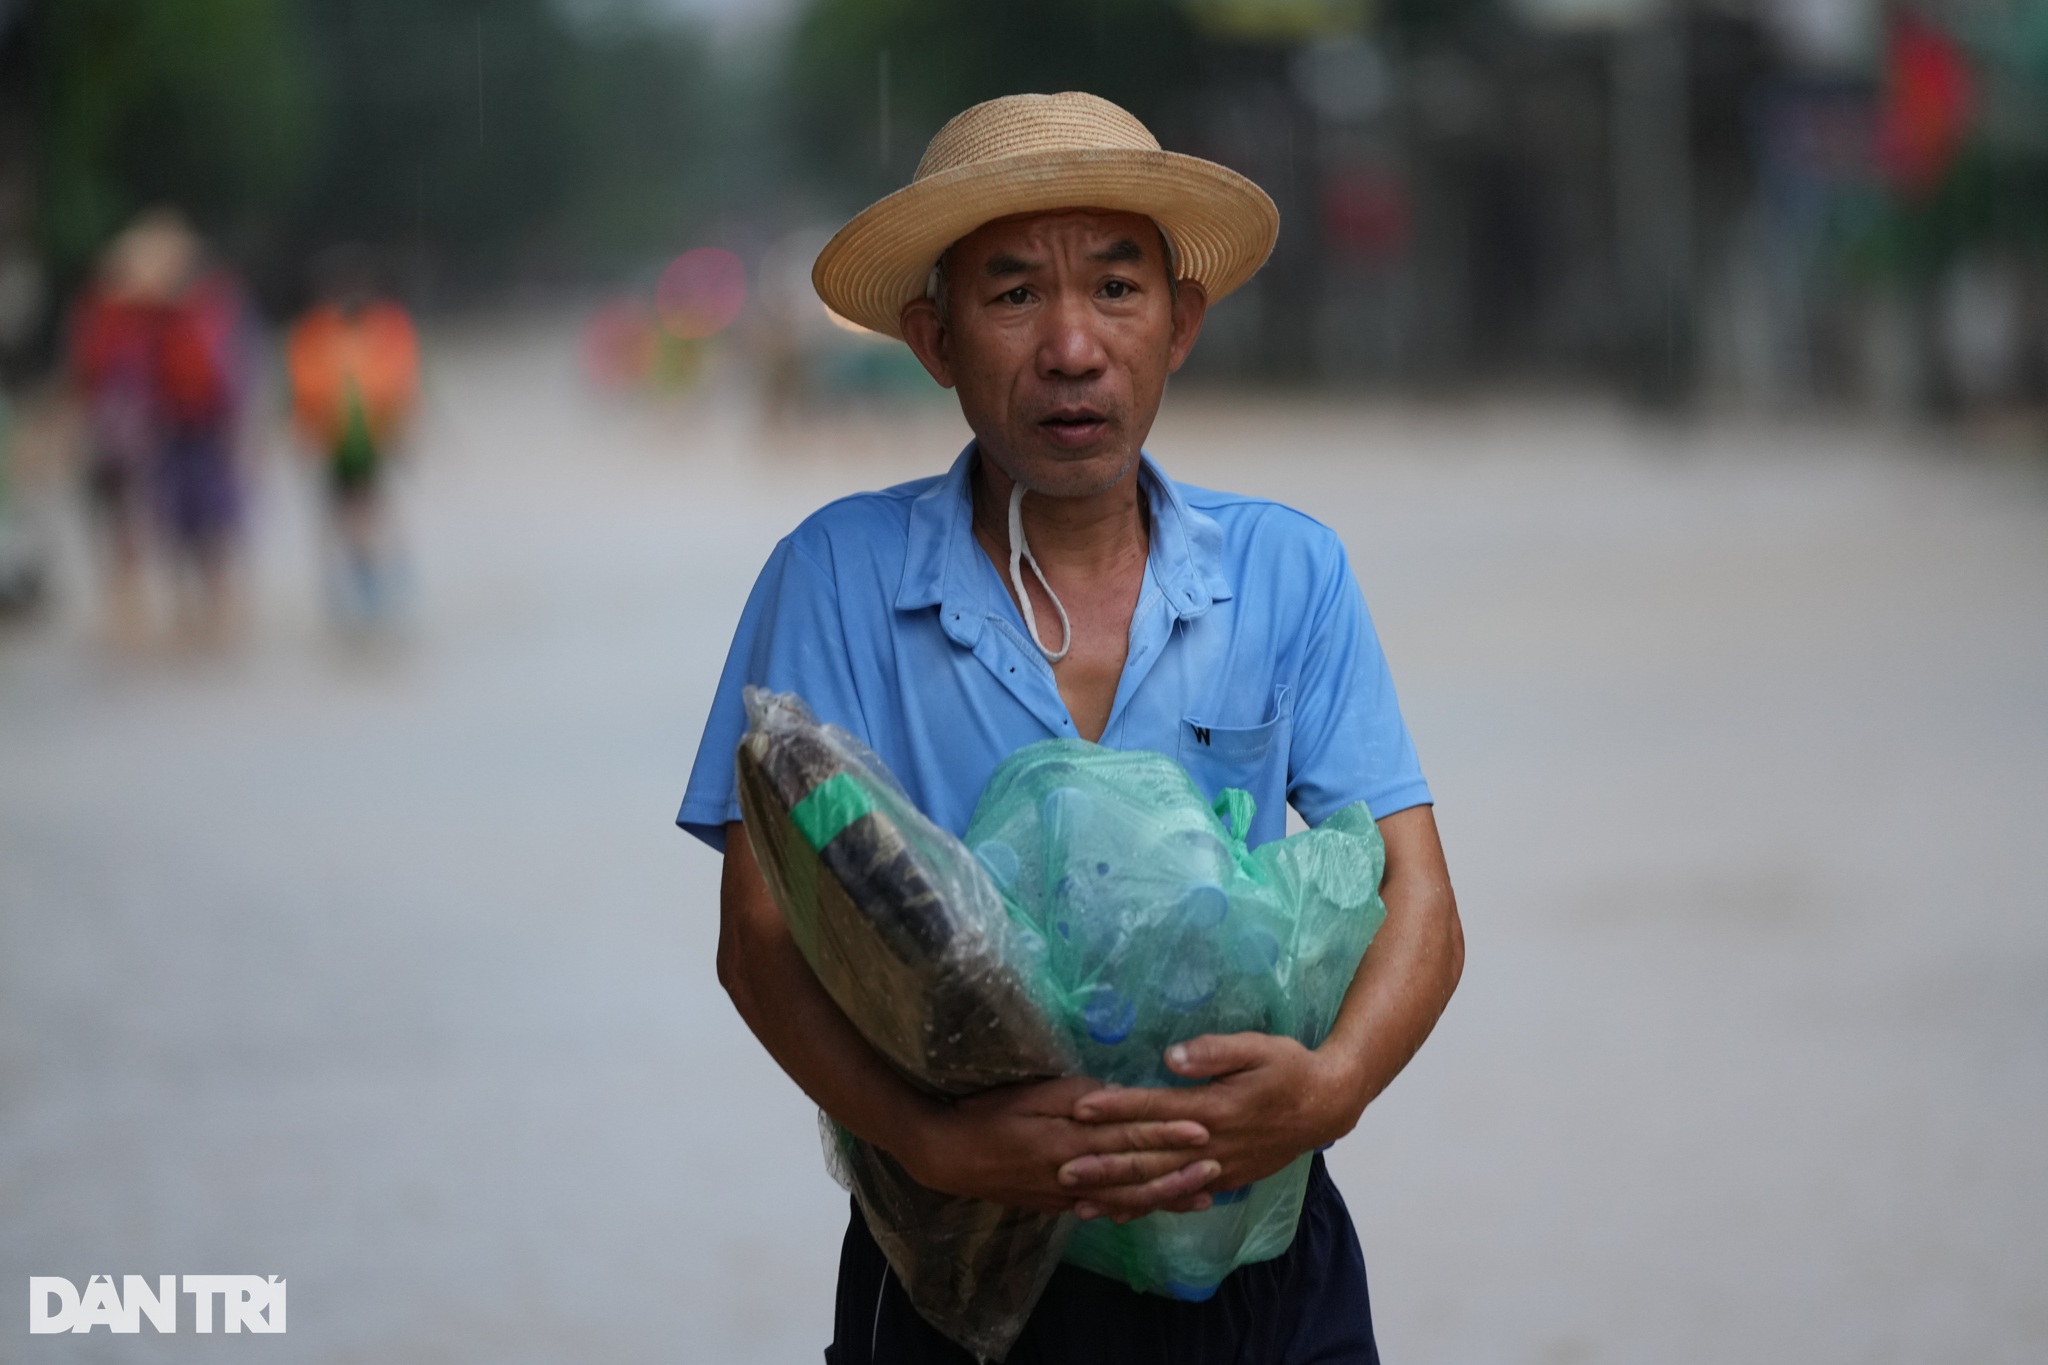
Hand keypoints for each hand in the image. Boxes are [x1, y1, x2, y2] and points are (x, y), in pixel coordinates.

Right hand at [905, 1075, 1220, 1216]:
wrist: (948, 1156)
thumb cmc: (987, 1113)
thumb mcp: (1030, 1092)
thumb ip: (1076, 1095)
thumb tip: (1117, 1095)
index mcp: (1070, 1139)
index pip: (1128, 1136)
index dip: (1166, 1134)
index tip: (1201, 1129)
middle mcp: (1075, 1173)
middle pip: (1135, 1174)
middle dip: (1178, 1172)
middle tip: (1219, 1166)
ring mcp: (1068, 1195)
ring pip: (1125, 1200)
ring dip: (1165, 1197)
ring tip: (1203, 1197)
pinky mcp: (1058, 1206)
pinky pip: (1104, 1211)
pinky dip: (1133, 1212)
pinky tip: (1154, 1210)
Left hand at [1062, 1034, 1347, 1218]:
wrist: (1327, 1106)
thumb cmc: (1289, 1068)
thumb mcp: (1258, 1047)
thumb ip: (1214, 1051)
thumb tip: (1171, 1056)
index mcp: (1215, 1108)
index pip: (1156, 1108)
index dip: (1117, 1108)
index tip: (1080, 1109)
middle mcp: (1211, 1146)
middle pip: (1150, 1157)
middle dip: (1104, 1164)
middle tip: (1062, 1169)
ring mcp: (1218, 1169)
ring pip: (1161, 1186)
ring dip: (1119, 1194)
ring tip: (1079, 1201)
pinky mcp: (1226, 1180)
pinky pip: (1180, 1197)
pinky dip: (1149, 1206)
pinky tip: (1122, 1214)